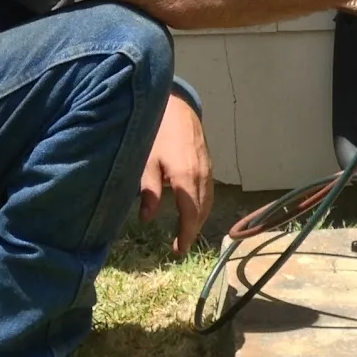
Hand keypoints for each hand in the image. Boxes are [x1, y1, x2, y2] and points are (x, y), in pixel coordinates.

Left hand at [139, 94, 212, 256]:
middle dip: (193, 230)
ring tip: (187, 232)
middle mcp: (201, 176)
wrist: (177, 106)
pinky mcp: (208, 164)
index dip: (186, 234)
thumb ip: (150, 191)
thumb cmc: (157, 132)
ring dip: (199, 219)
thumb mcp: (147, 162)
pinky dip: (203, 206)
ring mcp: (207, 170)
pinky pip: (209, 191)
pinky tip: (194, 210)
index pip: (190, 214)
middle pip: (202, 211)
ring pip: (208, 202)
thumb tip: (148, 218)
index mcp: (185, 177)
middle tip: (181, 246)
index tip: (179, 250)